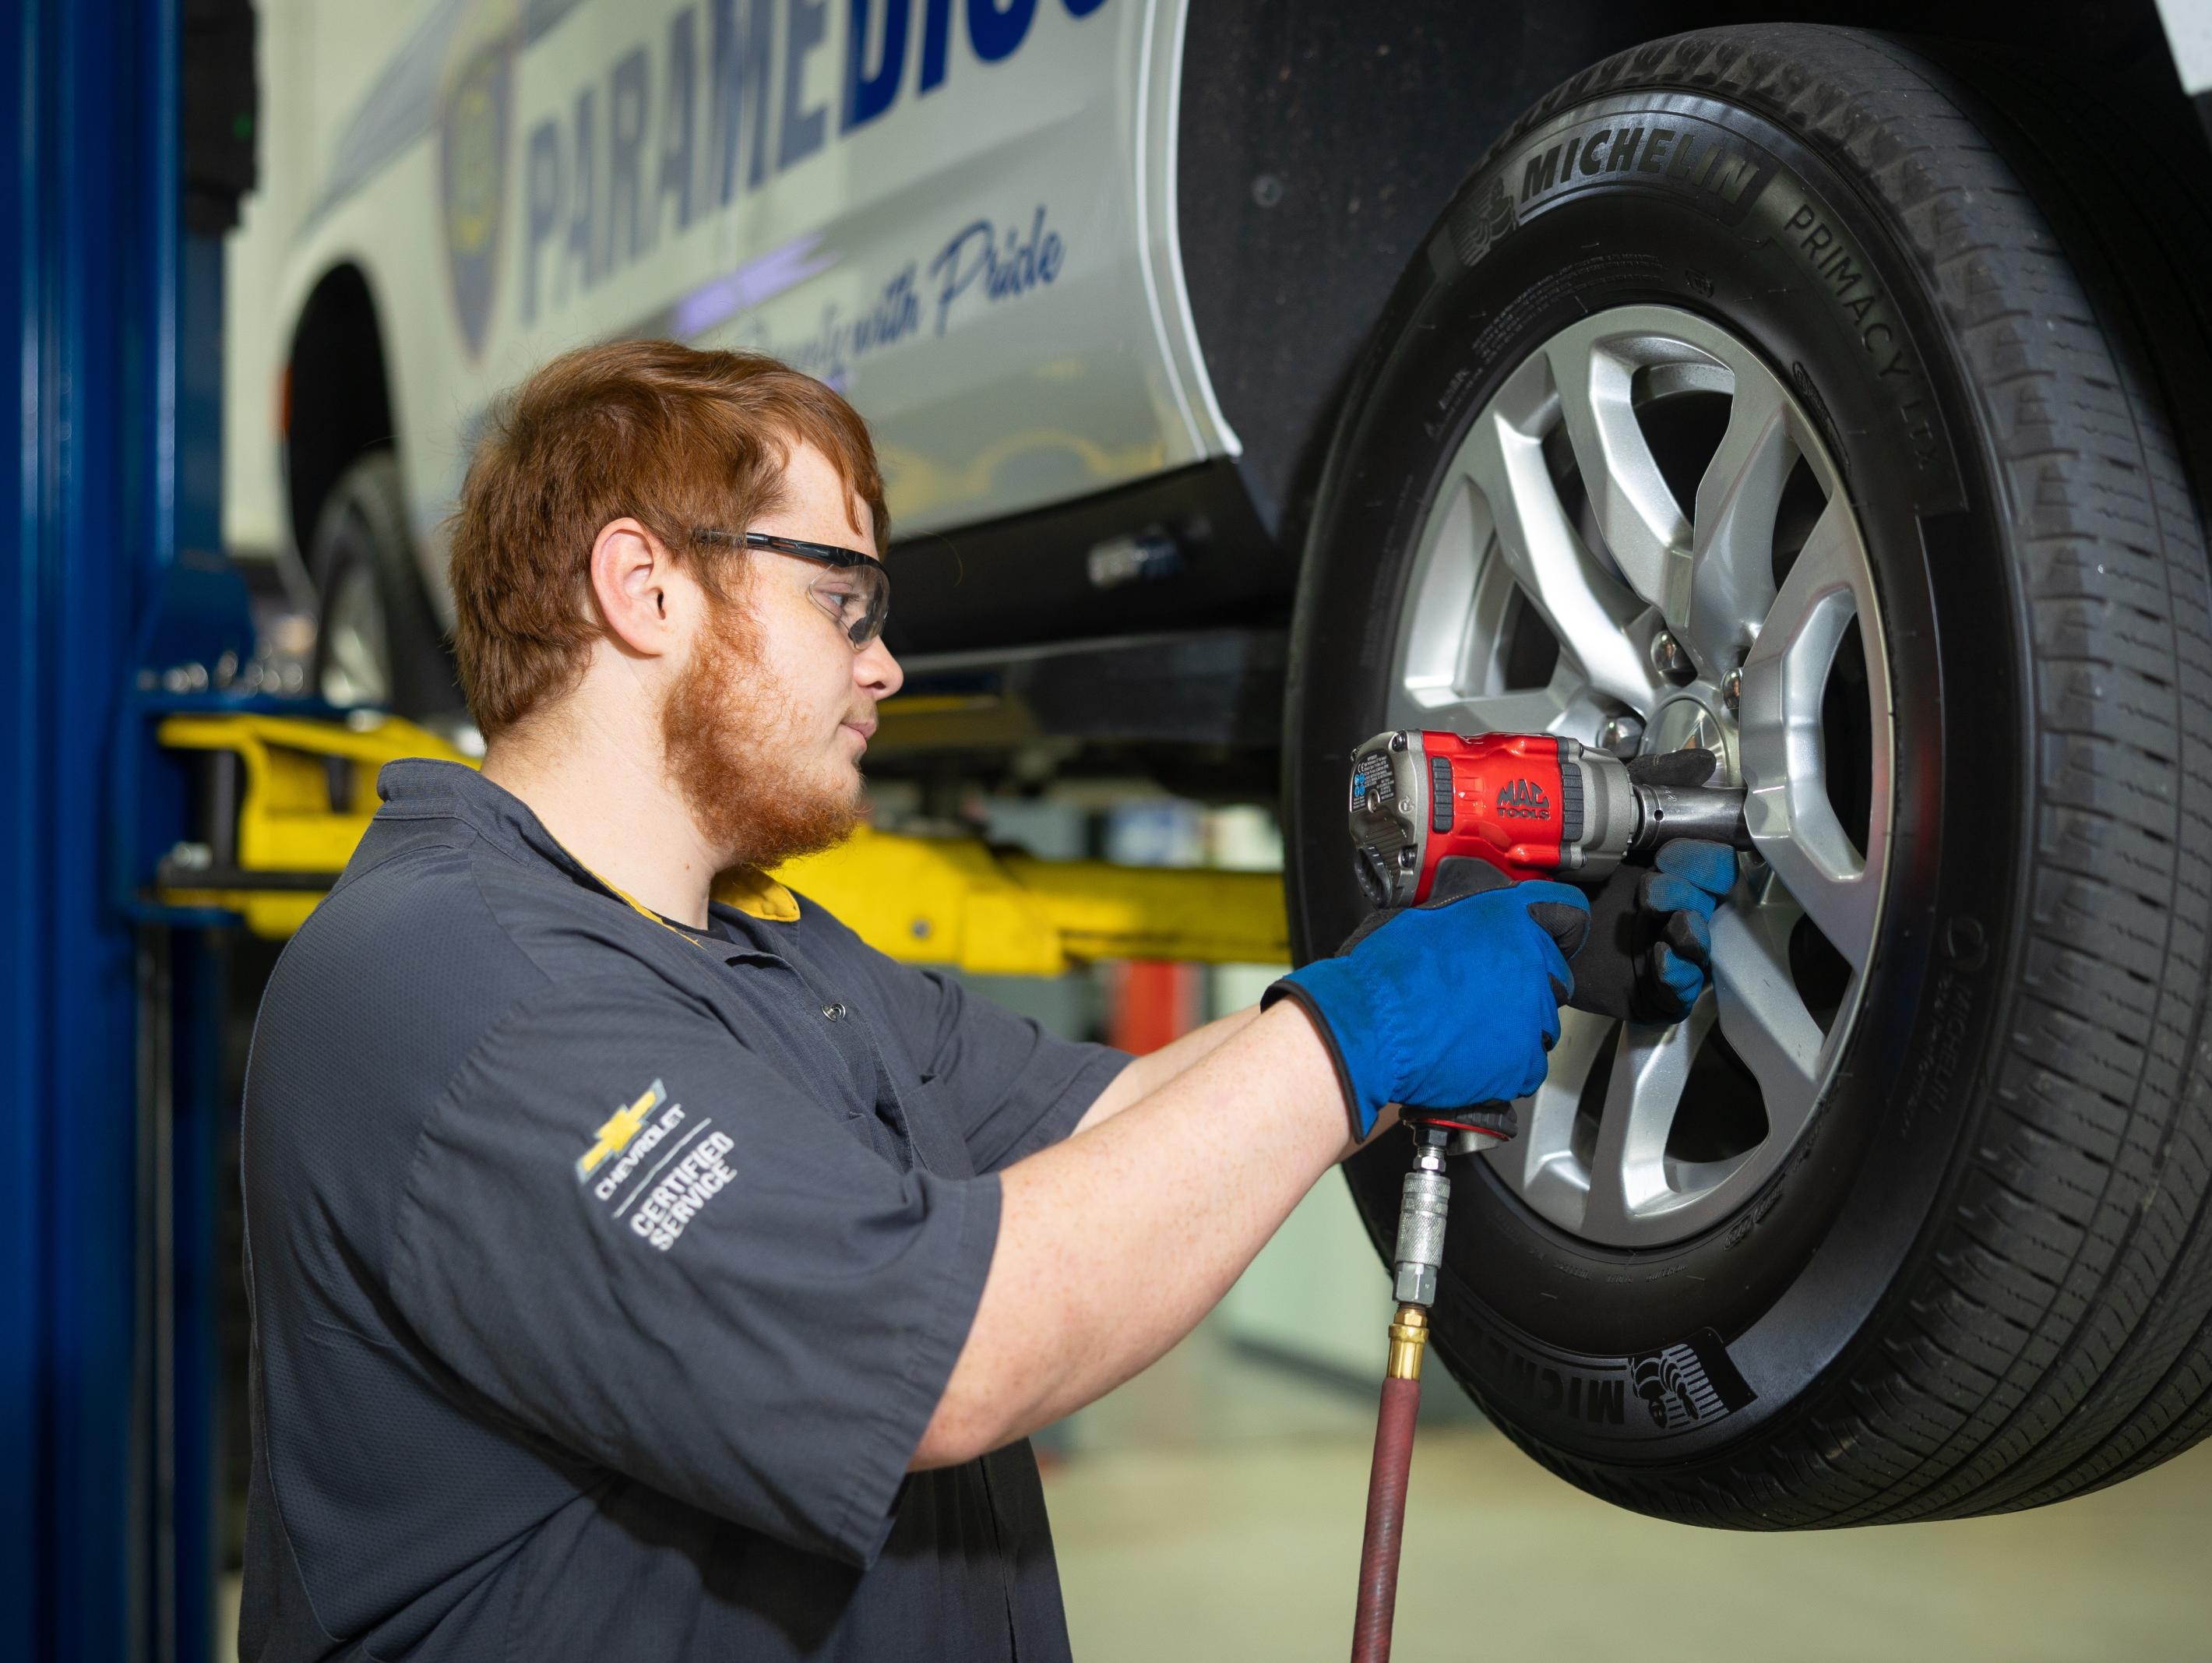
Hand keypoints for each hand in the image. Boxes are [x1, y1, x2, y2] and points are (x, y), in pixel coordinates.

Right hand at [1264, 874, 1589, 1134]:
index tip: (1554, 939)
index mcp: (1510, 920)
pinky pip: (1529, 1065)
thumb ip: (1467, 922)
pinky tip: (1472, 1057)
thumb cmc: (1385, 977)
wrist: (1369, 1029)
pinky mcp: (1524, 1062)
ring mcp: (1533, 1015)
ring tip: (1470, 1030)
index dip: (1559, 928)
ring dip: (1517, 1027)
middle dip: (1527, 984)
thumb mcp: (1425, 921)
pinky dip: (1507, 1066)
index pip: (1568, 915)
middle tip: (1485, 996)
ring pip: (1543, 1023)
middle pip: (1554, 975)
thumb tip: (1469, 928)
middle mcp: (1532, 962)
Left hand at [1570, 750, 1737, 1023]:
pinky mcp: (1643, 990)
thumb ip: (1647, 782)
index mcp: (1660, 868)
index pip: (1713, 864)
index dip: (1703, 859)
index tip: (1670, 852)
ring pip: (1703, 946)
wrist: (1500, 920)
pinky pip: (1682, 993)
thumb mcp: (1596, 815)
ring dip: (1694, 931)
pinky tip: (1662, 959)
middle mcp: (1663, 908)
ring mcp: (1656, 950)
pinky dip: (1681, 977)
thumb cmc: (1548, 869)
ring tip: (1665, 917)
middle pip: (1712, 903)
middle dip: (1693, 889)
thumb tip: (1702, 763)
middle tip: (1653, 884)